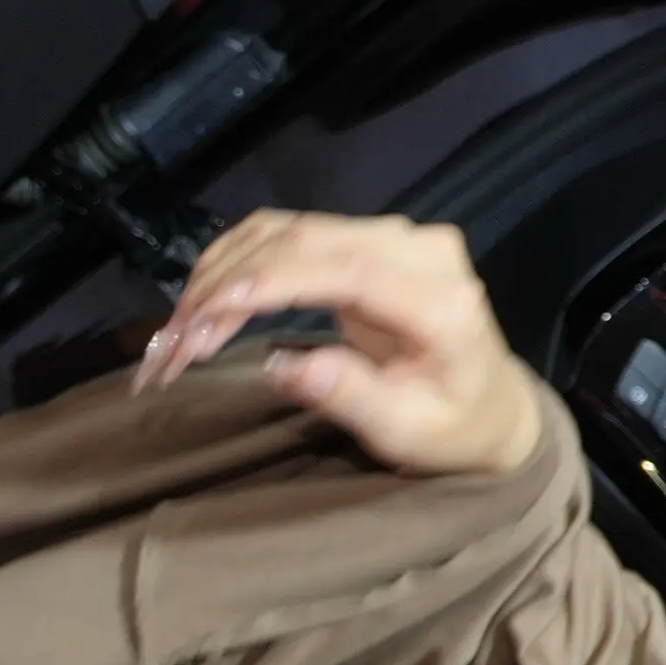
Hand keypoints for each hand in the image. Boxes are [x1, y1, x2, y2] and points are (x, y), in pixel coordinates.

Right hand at [130, 210, 542, 477]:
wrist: (492, 406)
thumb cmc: (454, 430)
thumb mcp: (410, 434)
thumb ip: (354, 397)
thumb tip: (285, 367)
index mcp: (441, 299)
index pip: (348, 268)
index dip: (274, 279)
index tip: (211, 308)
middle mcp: (418, 249)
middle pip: (307, 240)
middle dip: (229, 284)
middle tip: (173, 341)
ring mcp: (392, 237)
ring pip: (287, 230)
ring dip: (222, 272)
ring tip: (179, 328)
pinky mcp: (365, 240)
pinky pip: (287, 234)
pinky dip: (237, 261)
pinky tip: (204, 297)